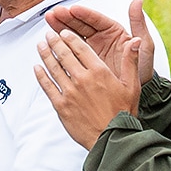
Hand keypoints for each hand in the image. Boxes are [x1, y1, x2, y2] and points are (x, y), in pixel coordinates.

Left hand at [34, 27, 140, 149]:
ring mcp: (69, 92)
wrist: (111, 137)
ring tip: (40, 45)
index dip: (70, 38)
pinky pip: (47, 87)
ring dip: (45, 55)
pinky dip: (41, 75)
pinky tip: (36, 68)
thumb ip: (130, 61)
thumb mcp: (132, 85)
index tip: (64, 33)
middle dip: (54, 42)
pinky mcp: (61, 105)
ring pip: (53, 68)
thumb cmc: (122, 113)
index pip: (81, 48)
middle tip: (49, 34)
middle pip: (64, 55)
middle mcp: (82, 79)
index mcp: (99, 72)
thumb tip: (134, 41)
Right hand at [43, 0, 155, 88]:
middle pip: (81, 24)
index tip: (72, 9)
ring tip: (49, 19)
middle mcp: (101, 37)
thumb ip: (138, 23)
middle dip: (68, 17)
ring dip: (61, 26)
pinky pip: (71, 50)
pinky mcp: (84, 60)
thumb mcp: (145, 45)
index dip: (84, 14)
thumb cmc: (144, 69)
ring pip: (74, 34)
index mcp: (114, 31)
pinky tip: (51, 40)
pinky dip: (61, 44)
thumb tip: (137, 1)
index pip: (96, 19)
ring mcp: (92, 49)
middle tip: (55, 13)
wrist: (138, 91)